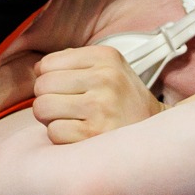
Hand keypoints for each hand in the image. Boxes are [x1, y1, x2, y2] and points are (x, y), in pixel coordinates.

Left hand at [31, 44, 164, 143]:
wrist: (157, 135)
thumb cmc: (123, 100)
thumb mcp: (107, 68)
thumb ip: (71, 61)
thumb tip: (37, 69)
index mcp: (105, 58)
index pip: (47, 64)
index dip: (49, 79)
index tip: (66, 89)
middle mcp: (105, 79)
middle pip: (42, 86)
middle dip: (48, 99)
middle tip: (67, 107)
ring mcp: (101, 108)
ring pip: (43, 108)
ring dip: (52, 119)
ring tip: (72, 120)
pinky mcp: (95, 135)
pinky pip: (53, 132)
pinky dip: (61, 136)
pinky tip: (79, 134)